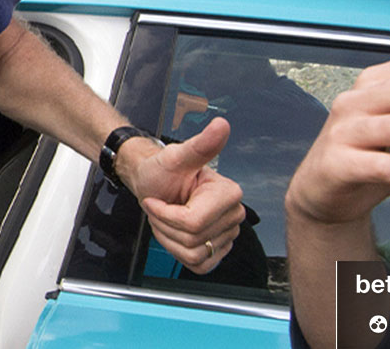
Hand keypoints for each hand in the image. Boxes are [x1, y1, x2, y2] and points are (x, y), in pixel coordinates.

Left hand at [126, 118, 245, 273]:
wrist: (155, 185)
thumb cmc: (162, 170)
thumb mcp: (175, 157)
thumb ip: (200, 145)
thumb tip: (221, 126)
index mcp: (229, 193)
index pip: (192, 222)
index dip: (166, 214)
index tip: (157, 200)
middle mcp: (234, 215)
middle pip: (192, 239)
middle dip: (166, 225)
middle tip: (163, 206)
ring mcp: (228, 235)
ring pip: (193, 253)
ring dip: (169, 238)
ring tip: (167, 217)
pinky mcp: (218, 251)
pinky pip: (197, 264)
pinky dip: (178, 250)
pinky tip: (175, 232)